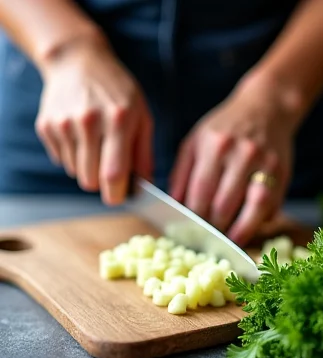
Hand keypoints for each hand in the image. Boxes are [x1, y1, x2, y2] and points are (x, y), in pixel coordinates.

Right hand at [34, 38, 152, 204]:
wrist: (78, 61)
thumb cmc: (118, 91)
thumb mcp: (142, 116)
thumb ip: (144, 154)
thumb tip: (144, 187)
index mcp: (118, 121)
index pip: (113, 173)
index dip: (117, 194)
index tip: (120, 198)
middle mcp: (88, 122)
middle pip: (90, 179)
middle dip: (103, 183)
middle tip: (111, 170)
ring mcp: (63, 123)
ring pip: (75, 172)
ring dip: (88, 167)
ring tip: (97, 145)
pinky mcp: (46, 125)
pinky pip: (61, 160)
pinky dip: (73, 156)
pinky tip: (81, 135)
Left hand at [170, 78, 296, 244]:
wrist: (266, 109)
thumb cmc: (226, 129)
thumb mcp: (196, 142)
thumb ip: (183, 173)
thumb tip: (176, 208)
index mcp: (213, 144)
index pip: (200, 190)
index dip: (193, 217)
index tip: (186, 232)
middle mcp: (241, 153)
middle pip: (224, 203)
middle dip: (213, 227)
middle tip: (205, 241)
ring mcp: (265, 164)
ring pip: (250, 209)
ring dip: (238, 231)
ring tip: (227, 242)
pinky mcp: (282, 174)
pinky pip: (270, 206)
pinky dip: (258, 222)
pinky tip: (248, 229)